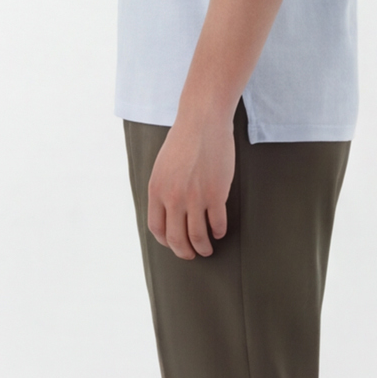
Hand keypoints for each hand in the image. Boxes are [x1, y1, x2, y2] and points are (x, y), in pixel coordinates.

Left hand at [147, 112, 235, 259]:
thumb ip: (162, 190)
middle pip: (177, 238)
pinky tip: (220, 231)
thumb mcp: (162, 167)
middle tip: (192, 255)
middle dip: (185, 252)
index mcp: (156, 190)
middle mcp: (173, 197)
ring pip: (198, 236)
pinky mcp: (216, 194)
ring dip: (203, 247)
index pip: (157, 229)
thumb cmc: (183, 141)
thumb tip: (168, 213)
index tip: (174, 244)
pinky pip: (217, 223)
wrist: (202, 122)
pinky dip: (219, 231)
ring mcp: (195, 197)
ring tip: (208, 249)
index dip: (166, 242)